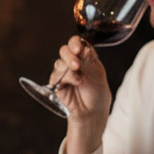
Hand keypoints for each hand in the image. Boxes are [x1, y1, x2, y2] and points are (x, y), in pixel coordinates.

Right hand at [50, 36, 110, 153]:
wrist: (92, 111)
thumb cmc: (98, 92)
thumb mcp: (98, 75)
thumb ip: (88, 62)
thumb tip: (81, 49)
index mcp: (85, 56)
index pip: (77, 43)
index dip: (75, 43)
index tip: (78, 49)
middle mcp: (73, 62)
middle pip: (65, 50)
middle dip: (69, 56)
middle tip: (76, 65)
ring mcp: (64, 72)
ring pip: (59, 63)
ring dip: (67, 69)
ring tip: (78, 80)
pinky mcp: (57, 83)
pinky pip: (55, 76)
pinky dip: (63, 78)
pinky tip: (72, 84)